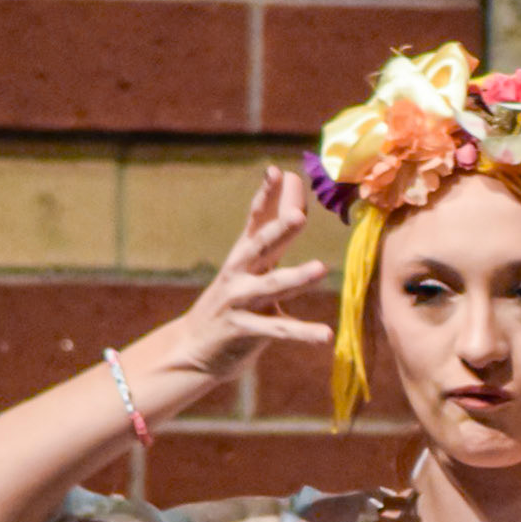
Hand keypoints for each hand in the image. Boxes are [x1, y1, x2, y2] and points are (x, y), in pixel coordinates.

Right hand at [178, 166, 331, 379]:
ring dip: (295, 277)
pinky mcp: (243, 330)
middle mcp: (238, 273)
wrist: (194, 348)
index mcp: (244, 255)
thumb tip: (289, 180)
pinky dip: (302, 333)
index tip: (277, 172)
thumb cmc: (234, 299)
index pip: (256, 220)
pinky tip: (326, 335)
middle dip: (278, 229)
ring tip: (320, 268)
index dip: (266, 196)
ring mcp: (238, 302)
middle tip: (298, 215)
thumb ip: (274, 226)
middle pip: (260, 247)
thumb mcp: (252, 263)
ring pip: (270, 287)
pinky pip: (277, 331)